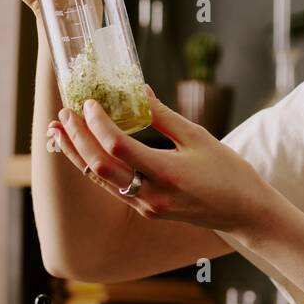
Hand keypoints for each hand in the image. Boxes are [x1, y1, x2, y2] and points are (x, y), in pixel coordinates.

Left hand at [46, 85, 277, 236]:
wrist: (243, 212)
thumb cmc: (228, 172)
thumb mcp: (199, 137)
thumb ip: (164, 116)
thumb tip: (137, 90)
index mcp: (167, 173)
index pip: (118, 146)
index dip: (98, 123)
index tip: (90, 102)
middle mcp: (151, 194)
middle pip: (100, 165)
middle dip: (77, 138)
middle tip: (63, 114)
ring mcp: (146, 206)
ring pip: (100, 179)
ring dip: (77, 154)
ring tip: (60, 131)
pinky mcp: (146, 210)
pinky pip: (111, 187)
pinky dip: (93, 166)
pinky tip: (84, 151)